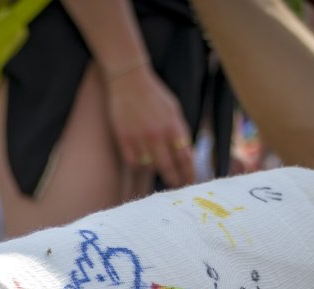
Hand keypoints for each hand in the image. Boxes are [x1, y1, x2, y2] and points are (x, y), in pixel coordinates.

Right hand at [103, 65, 193, 187]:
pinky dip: (138, 165)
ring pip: (150, 167)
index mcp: (173, 126)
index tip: (190, 181)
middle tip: (176, 185)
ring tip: (157, 167)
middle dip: (174, 179)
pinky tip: (141, 161)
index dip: (189, 173)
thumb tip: (186, 155)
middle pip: (168, 167)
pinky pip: (133, 162)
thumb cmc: (154, 95)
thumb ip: (180, 131)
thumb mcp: (173, 110)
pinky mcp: (123, 139)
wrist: (128, 80)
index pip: (185, 157)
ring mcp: (139, 137)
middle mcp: (157, 134)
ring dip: (155, 169)